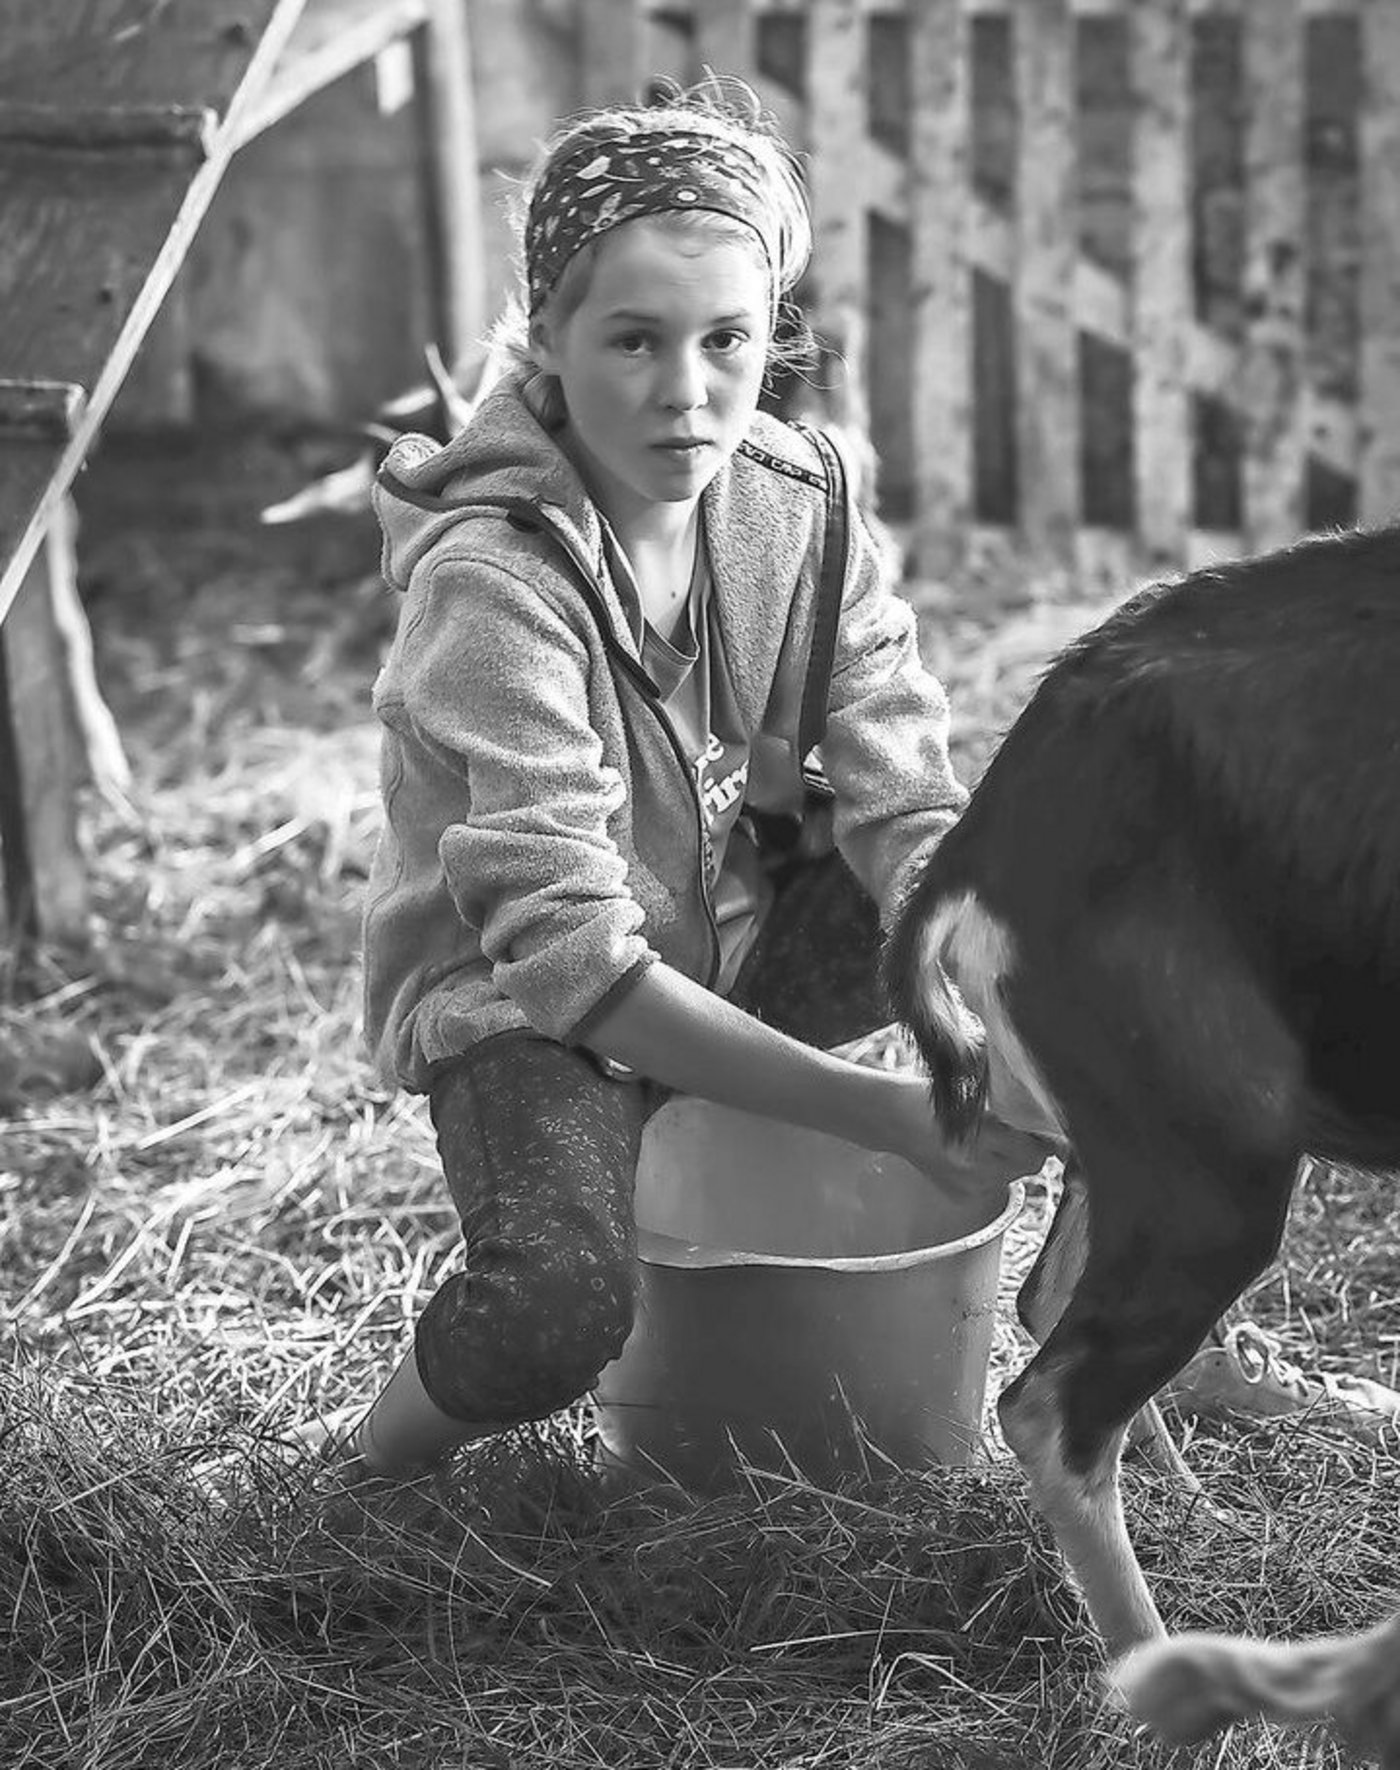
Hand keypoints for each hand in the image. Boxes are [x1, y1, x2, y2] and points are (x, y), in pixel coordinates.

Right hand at [870, 1072, 1052, 1192]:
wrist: (891, 1119)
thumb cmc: (931, 1099)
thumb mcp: (974, 1095)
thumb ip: (1011, 1111)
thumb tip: (1050, 1127)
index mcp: (979, 1137)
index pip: (1035, 1150)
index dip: (1042, 1137)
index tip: (1039, 1124)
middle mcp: (975, 1169)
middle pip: (1029, 1166)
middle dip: (1029, 1148)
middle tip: (1015, 1129)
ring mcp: (967, 1187)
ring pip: (1014, 1176)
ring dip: (1011, 1159)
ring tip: (989, 1139)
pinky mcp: (960, 1196)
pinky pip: (994, 1184)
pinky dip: (992, 1170)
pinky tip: (973, 1153)